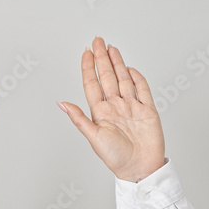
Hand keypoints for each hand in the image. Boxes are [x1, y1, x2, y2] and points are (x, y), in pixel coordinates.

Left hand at [57, 36, 165, 181]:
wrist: (140, 168)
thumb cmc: (116, 158)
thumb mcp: (94, 137)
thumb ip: (79, 118)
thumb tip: (61, 103)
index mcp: (101, 112)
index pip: (93, 84)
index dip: (89, 67)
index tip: (86, 52)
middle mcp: (115, 107)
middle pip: (108, 77)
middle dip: (102, 58)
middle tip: (98, 40)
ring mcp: (132, 107)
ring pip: (123, 79)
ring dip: (117, 63)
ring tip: (111, 48)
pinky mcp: (147, 110)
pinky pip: (142, 89)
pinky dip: (137, 78)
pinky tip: (129, 68)